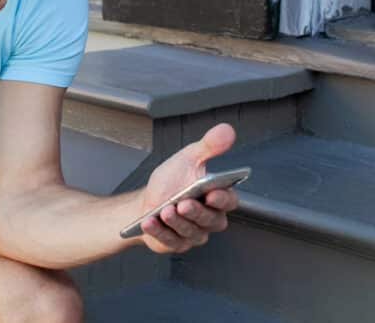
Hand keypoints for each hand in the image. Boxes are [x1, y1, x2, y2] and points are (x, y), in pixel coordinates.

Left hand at [135, 123, 239, 253]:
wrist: (146, 201)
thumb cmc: (171, 182)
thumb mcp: (188, 159)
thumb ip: (209, 146)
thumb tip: (227, 130)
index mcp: (216, 197)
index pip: (228, 201)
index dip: (222, 199)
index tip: (212, 193)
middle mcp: (209, 219)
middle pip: (210, 220)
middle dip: (196, 212)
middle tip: (183, 203)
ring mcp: (193, 234)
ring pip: (191, 232)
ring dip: (176, 222)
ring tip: (164, 211)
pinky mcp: (176, 244)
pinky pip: (170, 241)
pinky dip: (159, 231)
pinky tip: (149, 221)